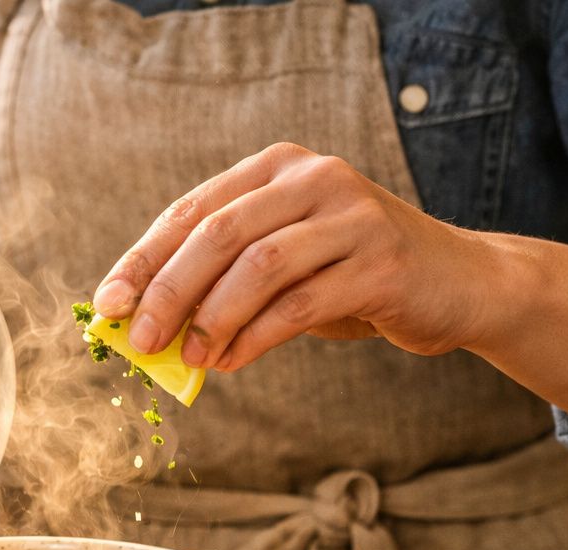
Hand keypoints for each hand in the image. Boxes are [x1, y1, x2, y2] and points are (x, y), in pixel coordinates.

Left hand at [92, 143, 488, 370]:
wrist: (460, 284)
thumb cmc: (352, 276)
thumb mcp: (284, 265)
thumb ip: (224, 282)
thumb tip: (149, 327)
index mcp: (278, 169)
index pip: (192, 210)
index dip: (143, 259)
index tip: (107, 304)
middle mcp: (315, 178)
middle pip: (218, 233)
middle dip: (168, 290)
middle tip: (140, 340)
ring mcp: (353, 216)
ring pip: (258, 266)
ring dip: (212, 319)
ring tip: (189, 360)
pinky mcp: (382, 262)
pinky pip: (300, 304)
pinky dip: (255, 338)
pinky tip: (230, 362)